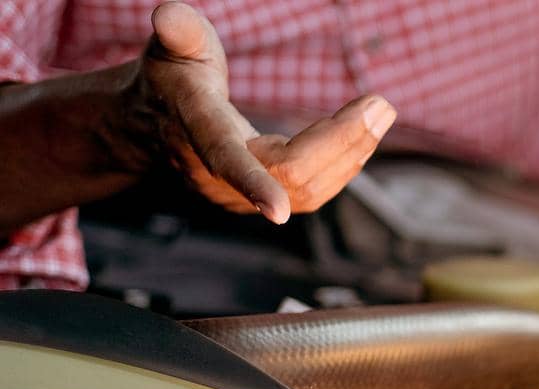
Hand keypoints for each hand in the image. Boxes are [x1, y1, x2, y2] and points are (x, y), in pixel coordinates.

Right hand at [121, 2, 393, 222]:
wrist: (150, 128)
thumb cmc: (169, 80)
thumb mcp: (170, 48)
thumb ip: (179, 32)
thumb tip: (168, 13)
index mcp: (196, 129)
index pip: (224, 158)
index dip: (252, 183)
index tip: (277, 211)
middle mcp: (217, 173)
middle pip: (291, 174)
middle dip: (341, 142)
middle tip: (381, 105)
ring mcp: (240, 195)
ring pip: (308, 189)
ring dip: (351, 153)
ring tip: (379, 114)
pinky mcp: (264, 201)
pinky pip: (312, 192)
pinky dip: (343, 165)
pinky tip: (361, 138)